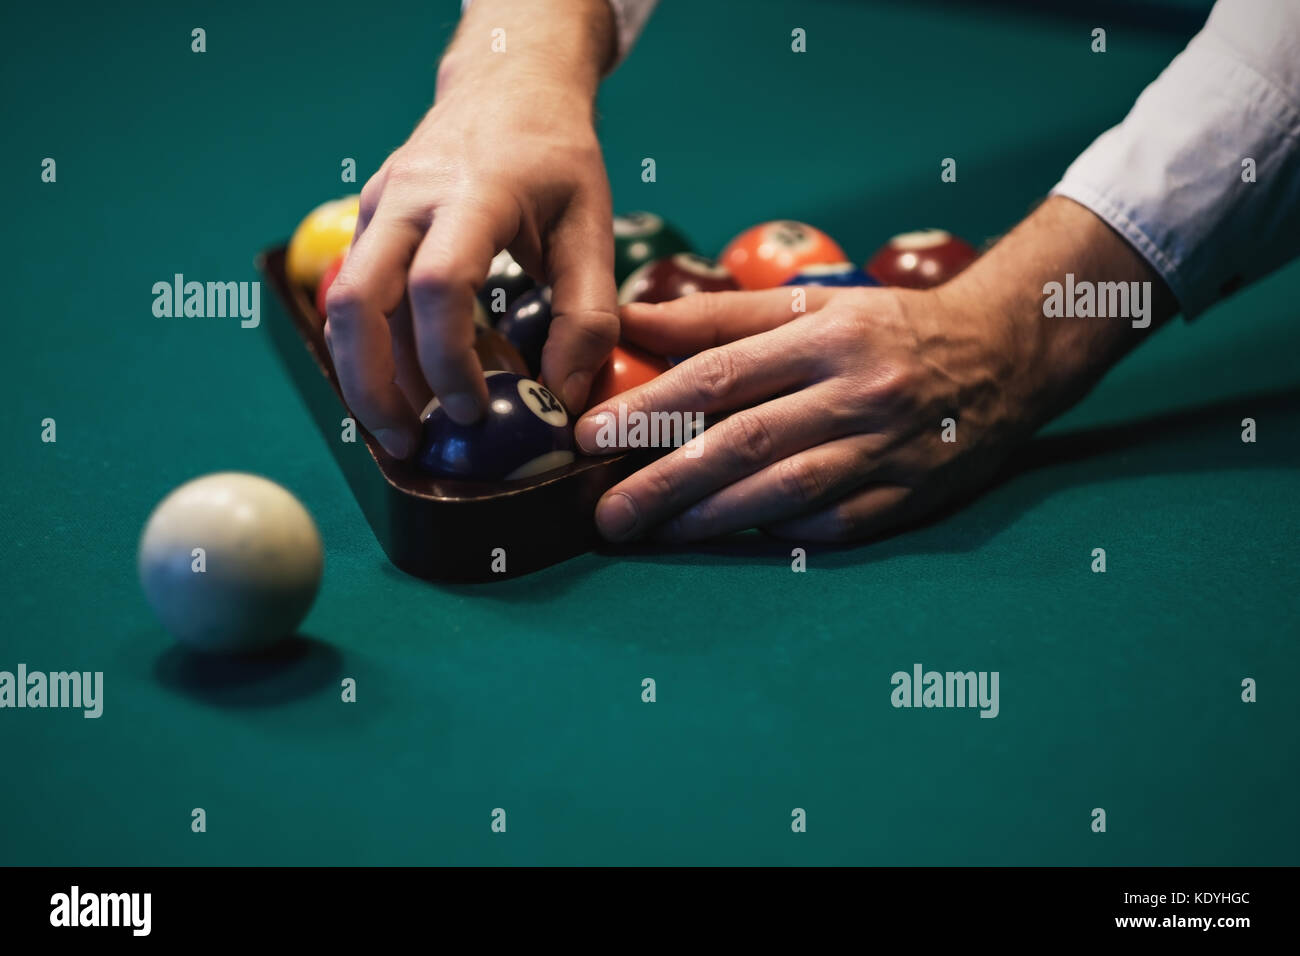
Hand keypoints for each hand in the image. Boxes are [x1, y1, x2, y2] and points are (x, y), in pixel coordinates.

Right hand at [323, 1, 618, 457]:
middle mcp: (407, 199)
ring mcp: (377, 208)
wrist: (507, 86)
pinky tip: (406, 388)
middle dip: (373, 387)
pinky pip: (354, 295)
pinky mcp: (368, 222)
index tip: (475, 411)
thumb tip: (563, 398)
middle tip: (409, 446)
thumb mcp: (592, 228)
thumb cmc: (556, 160)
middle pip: (357, 303)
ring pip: (342, 306)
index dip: (448, 360)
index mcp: (471, 195)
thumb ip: (587, 316)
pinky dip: (372, 350)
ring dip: (366, 377)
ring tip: (407, 433)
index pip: (437, 285)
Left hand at [575, 197, 1174, 542]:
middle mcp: (856, 392)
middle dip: (663, 482)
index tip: (590, 436)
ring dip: (707, 520)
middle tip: (604, 513)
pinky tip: (727, 541)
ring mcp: (883, 451)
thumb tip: (630, 322)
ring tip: (650, 534)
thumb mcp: (814, 302)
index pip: (721, 374)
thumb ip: (721, 316)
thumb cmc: (888, 327)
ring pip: (782, 493)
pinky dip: (773, 536)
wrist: (1003, 356)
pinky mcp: (904, 499)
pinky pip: (828, 528)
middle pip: (742, 442)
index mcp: (826, 335)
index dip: (649, 408)